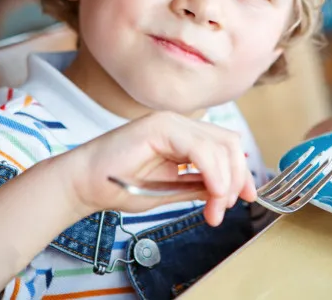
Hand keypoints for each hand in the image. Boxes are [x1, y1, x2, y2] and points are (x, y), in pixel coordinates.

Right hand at [62, 112, 256, 226]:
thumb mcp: (171, 190)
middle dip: (236, 178)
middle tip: (225, 208)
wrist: (84, 184)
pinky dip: (213, 172)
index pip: (226, 145)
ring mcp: (170, 122)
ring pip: (219, 145)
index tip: (247, 198)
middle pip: (229, 143)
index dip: (241, 171)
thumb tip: (227, 191)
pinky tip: (212, 193)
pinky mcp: (160, 127)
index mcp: (183, 135)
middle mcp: (180, 123)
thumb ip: (198, 185)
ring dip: (225, 181)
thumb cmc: (119, 186)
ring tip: (215, 209)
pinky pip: (200, 148)